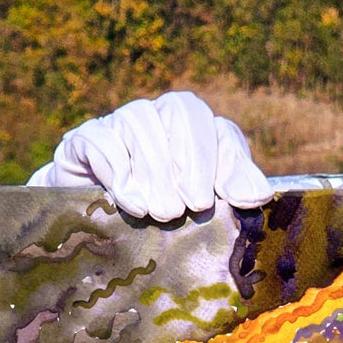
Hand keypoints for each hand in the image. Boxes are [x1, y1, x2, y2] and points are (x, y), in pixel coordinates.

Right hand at [28, 90, 268, 221]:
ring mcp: (118, 124)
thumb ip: (231, 191)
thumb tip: (260, 195)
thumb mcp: (197, 207)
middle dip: (185, 163)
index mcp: (190, 129)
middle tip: (182, 210)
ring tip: (156, 212)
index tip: (211, 200)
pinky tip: (126, 200)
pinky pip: (99, 138)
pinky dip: (115, 167)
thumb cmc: (155, 217)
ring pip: (139, 121)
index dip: (216, 158)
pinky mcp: (82, 139)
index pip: (211, 125)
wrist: (92, 229)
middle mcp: (156, 117)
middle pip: (178, 113)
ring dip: (152, 169)